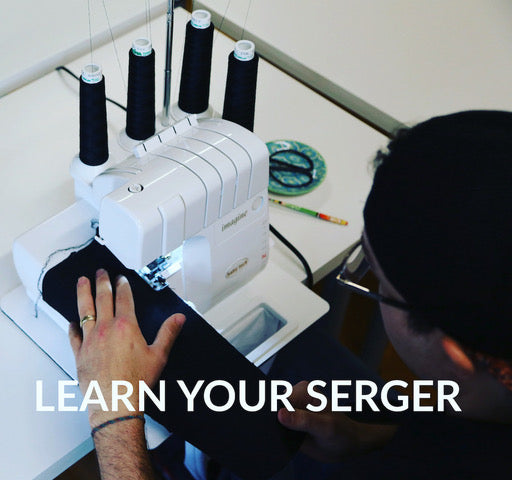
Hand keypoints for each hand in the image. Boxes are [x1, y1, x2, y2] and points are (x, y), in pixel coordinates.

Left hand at [69, 269, 184, 427]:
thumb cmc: (136, 382)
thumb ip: (168, 333)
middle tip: (100, 272)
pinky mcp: (80, 354)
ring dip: (83, 294)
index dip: (122, 286)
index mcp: (126, 326)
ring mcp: (90, 340)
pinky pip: (74, 335)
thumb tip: (178, 318)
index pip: (124, 298)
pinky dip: (72, 326)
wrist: (116, 403)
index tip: (121, 278)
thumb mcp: (159, 355)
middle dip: (102, 282)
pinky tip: (72, 322)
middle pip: (102, 298)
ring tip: (82, 282)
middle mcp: (106, 329)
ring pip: (85, 310)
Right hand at [277, 381, 396, 461]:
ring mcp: (292, 408)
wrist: (349, 444)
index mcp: (303, 390)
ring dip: (275, 429)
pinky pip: (277, 425)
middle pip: (273, 407)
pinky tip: (291, 439)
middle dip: (273, 421)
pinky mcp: (291, 420)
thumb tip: (280, 414)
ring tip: (293, 437)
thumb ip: (304, 420)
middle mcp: (295, 396)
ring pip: (272, 417)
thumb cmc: (341, 433)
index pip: (279, 399)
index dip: (272, 413)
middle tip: (288, 434)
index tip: (273, 427)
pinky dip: (278, 433)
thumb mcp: (325, 428)